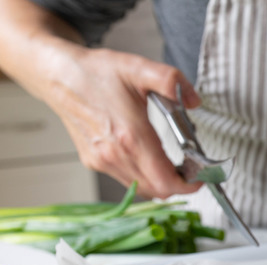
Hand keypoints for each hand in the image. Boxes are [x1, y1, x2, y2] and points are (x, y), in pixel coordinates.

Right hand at [45, 47, 202, 198]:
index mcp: (131, 135)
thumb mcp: (140, 67)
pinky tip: (150, 159)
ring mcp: (102, 161)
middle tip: (192, 170)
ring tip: (174, 166)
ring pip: (141, 188)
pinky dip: (143, 177)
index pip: (165, 180)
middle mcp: (115, 154)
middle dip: (179, 184)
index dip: (189, 185)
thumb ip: (172, 81)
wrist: (59, 76)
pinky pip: (126, 180)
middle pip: (157, 190)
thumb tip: (194, 100)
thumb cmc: (98, 73)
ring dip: (161, 182)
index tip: (201, 177)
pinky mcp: (94, 162)